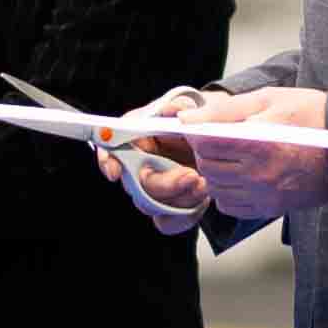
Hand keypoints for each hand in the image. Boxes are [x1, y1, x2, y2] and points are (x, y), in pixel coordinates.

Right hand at [100, 108, 215, 229]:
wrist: (218, 139)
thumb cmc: (196, 121)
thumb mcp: (191, 106)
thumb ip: (179, 107)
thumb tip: (170, 111)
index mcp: (136, 138)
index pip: (111, 150)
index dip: (108, 161)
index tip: (115, 170)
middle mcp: (139, 165)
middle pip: (136, 185)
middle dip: (164, 185)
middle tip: (191, 176)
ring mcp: (154, 187)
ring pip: (153, 206)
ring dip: (180, 199)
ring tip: (204, 184)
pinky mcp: (170, 204)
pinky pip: (168, 221)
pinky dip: (186, 215)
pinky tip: (202, 199)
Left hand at [145, 83, 327, 224]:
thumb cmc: (312, 115)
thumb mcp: (269, 99)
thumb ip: (224, 111)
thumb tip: (187, 120)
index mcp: (259, 142)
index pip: (205, 142)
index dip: (199, 132)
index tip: (205, 126)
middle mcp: (261, 173)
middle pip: (207, 166)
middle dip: (207, 151)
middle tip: (223, 138)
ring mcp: (266, 195)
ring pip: (216, 188)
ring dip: (217, 171)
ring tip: (234, 156)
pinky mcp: (272, 208)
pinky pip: (231, 206)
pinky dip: (228, 191)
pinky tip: (242, 175)